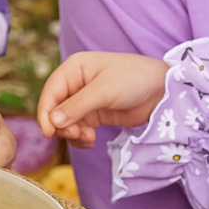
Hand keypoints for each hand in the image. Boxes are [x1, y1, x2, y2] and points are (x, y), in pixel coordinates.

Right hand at [36, 52, 169, 146]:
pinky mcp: (95, 115)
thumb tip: (53, 122)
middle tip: (78, 134)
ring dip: (72, 134)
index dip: (45, 113)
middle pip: (55, 110)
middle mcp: (76, 84)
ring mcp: (85, 101)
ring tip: (88, 138)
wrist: (162, 91)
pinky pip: (78, 129)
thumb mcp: (104, 91)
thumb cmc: (134, 79)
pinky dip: (80, 138)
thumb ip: (77, 107)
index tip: (49, 133)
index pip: (50, 92)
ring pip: (65, 122)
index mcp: (74, 69)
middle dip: (62, 126)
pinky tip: (91, 140)